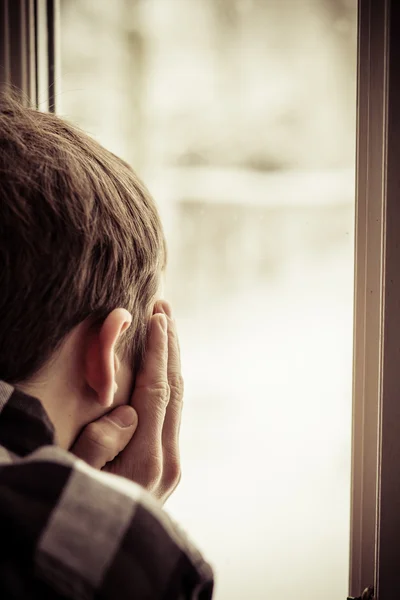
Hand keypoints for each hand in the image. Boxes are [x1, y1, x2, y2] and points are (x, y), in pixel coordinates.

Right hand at [72, 301, 183, 503]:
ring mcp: (172, 464)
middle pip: (176, 388)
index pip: (158, 389)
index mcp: (147, 458)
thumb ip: (100, 444)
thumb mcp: (77, 480)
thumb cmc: (81, 515)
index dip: (158, 350)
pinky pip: (173, 413)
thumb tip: (129, 410)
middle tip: (165, 307)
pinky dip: (169, 382)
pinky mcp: (169, 466)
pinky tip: (161, 368)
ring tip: (166, 328)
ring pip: (178, 399)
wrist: (108, 559)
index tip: (158, 316)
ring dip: (172, 360)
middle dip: (171, 345)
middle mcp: (168, 458)